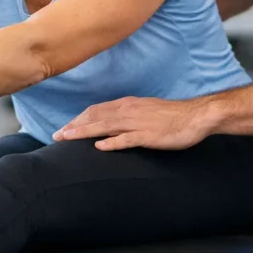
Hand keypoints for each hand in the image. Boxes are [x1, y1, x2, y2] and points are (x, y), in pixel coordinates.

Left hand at [52, 96, 213, 150]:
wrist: (196, 116)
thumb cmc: (173, 116)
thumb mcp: (146, 111)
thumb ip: (129, 116)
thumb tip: (113, 124)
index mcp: (127, 104)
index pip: (96, 110)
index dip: (78, 119)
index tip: (64, 127)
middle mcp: (129, 110)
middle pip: (95, 116)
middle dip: (74, 125)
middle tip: (57, 136)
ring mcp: (138, 123)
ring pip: (105, 126)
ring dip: (84, 132)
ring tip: (67, 138)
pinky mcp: (149, 136)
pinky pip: (127, 139)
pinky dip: (112, 143)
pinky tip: (99, 148)